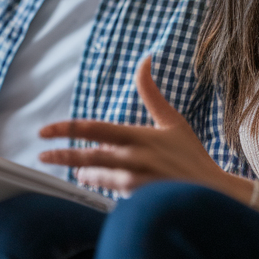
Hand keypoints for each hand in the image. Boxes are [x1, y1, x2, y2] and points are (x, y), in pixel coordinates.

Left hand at [38, 57, 253, 200]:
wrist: (215, 193)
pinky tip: (96, 186)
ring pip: (99, 176)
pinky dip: (101, 189)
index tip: (44, 132)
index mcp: (140, 135)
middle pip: (90, 155)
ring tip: (77, 173)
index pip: (95, 129)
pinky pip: (112, 194)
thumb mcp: (173, 121)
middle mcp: (137, 156)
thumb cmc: (190, 156)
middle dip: (63, 155)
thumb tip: (145, 59)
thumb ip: (151, 93)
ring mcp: (140, 179)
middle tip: (43, 155)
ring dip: (84, 174)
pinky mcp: (143, 199)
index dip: (66, 129)